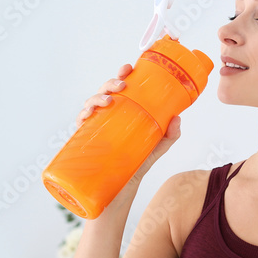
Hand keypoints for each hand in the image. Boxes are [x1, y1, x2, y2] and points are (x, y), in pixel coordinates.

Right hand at [77, 62, 182, 187]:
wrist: (122, 189)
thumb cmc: (137, 164)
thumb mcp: (156, 148)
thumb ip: (169, 135)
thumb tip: (178, 118)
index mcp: (123, 111)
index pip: (121, 87)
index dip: (122, 74)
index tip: (128, 68)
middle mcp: (108, 116)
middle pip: (105, 91)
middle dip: (111, 83)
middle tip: (122, 85)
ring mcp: (96, 126)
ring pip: (91, 103)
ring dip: (97, 97)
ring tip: (109, 101)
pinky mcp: (86, 140)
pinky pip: (80, 124)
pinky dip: (82, 116)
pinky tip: (88, 115)